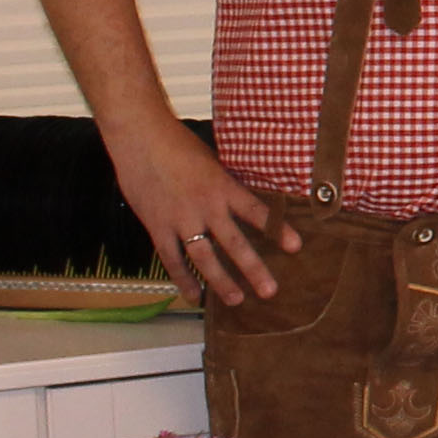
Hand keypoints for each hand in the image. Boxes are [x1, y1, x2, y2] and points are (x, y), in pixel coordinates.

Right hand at [106, 114, 295, 307]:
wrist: (141, 137)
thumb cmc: (177, 144)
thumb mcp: (211, 161)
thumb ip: (224, 185)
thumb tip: (240, 201)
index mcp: (223, 187)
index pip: (257, 212)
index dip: (278, 230)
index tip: (296, 247)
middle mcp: (206, 206)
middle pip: (234, 243)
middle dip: (253, 268)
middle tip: (270, 291)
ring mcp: (181, 219)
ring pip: (204, 258)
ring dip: (221, 281)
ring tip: (237, 300)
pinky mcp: (157, 227)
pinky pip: (172, 259)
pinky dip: (182, 279)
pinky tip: (194, 296)